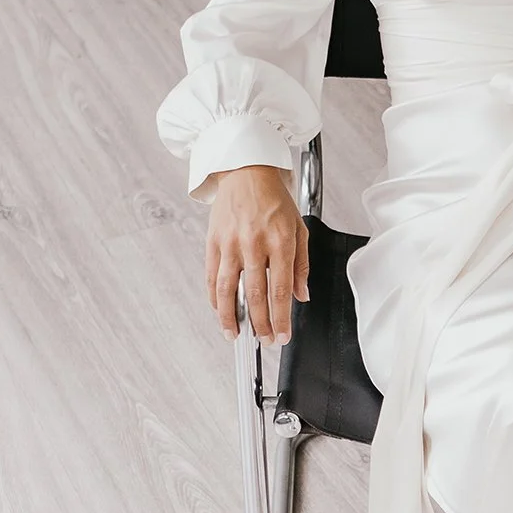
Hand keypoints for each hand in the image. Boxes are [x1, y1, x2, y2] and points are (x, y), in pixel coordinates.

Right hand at [206, 165, 309, 344]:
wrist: (246, 171)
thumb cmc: (275, 200)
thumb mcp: (299, 229)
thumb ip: (301, 265)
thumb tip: (302, 296)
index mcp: (280, 241)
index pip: (280, 290)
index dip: (281, 318)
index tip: (282, 336)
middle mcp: (254, 244)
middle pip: (254, 295)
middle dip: (260, 324)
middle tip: (264, 341)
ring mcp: (230, 243)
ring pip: (227, 290)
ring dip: (231, 318)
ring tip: (236, 336)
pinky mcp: (213, 242)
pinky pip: (211, 277)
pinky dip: (214, 299)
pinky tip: (220, 312)